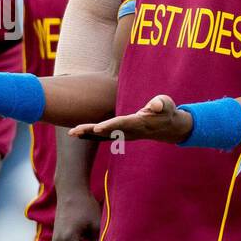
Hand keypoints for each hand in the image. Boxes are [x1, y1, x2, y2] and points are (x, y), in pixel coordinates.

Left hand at [69, 94, 191, 144]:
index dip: (109, 126)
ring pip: (103, 135)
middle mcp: (129, 131)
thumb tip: (155, 106)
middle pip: (107, 131)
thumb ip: (160, 104)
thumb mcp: (166, 104)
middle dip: (90, 131)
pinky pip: (105, 136)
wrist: (169, 127)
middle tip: (74, 131)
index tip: (96, 128)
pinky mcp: (123, 133)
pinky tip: (80, 134)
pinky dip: (92, 135)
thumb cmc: (166, 111)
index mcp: (139, 123)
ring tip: (71, 132)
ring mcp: (126, 134)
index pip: (122, 124)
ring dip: (87, 134)